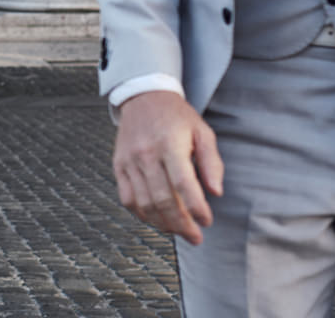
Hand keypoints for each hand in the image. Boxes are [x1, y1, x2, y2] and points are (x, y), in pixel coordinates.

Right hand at [113, 90, 223, 244]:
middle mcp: (146, 154)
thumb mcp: (202, 132)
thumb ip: (211, 162)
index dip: (196, 208)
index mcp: (170, 144)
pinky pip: (127, 198)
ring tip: (178, 231)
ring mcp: (129, 161)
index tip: (207, 222)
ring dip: (163, 223)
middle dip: (181, 224)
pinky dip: (142, 215)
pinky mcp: (118, 165)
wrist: (144, 98)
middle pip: (163, 199)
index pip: (184, 184)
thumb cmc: (177, 117)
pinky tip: (156, 220)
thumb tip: (216, 192)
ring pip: (144, 203)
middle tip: (195, 237)